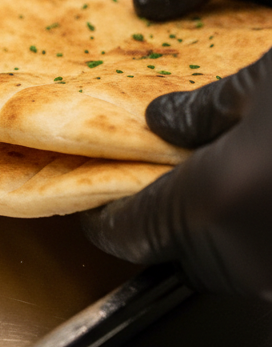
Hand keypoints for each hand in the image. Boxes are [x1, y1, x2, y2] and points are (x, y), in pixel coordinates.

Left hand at [81, 49, 271, 297]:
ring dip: (212, 226)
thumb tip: (163, 120)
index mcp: (208, 206)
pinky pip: (261, 259)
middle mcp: (240, 257)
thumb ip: (201, 110)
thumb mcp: (263, 86)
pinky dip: (251, 231)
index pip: (123, 232)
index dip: (102, 212)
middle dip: (161, 215)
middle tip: (158, 172)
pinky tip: (258, 187)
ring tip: (218, 172)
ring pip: (223, 260)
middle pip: (172, 251)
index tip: (92, 191)